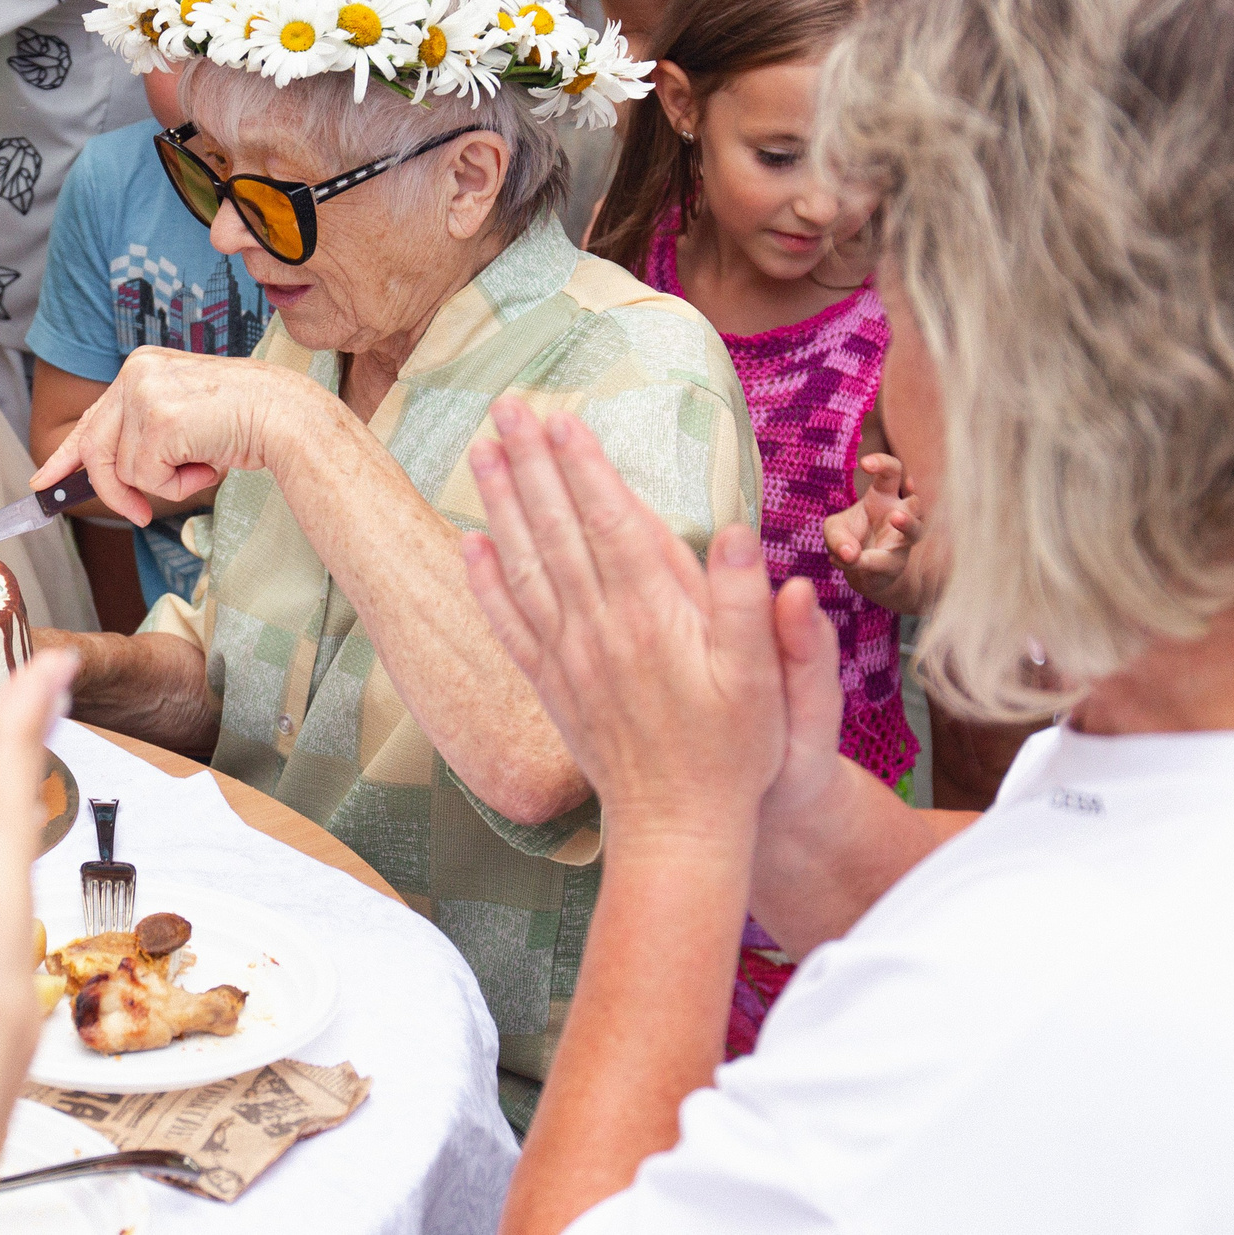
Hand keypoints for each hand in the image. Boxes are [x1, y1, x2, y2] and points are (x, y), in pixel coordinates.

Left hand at [29, 349, 302, 526]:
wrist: (287, 415)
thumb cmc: (244, 421)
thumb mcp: (183, 421)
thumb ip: (144, 438)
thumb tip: (109, 479)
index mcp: (141, 367)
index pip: (93, 418)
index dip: (66, 456)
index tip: (42, 481)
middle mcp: (135, 373)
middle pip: (96, 449)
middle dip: (113, 490)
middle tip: (136, 515)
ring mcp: (145, 394)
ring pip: (124, 469)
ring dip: (163, 484)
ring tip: (202, 464)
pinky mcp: (158, 420)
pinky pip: (147, 477)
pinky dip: (177, 485)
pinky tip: (207, 465)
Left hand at [459, 398, 803, 848]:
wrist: (678, 828)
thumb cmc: (734, 753)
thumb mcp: (763, 681)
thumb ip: (749, 607)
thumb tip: (739, 532)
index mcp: (654, 617)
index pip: (611, 523)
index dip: (586, 467)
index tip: (562, 416)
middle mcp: (600, 628)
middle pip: (557, 530)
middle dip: (532, 462)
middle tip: (506, 406)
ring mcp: (567, 655)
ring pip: (524, 565)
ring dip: (501, 503)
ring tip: (481, 451)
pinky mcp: (550, 683)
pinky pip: (508, 623)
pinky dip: (485, 580)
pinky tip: (470, 543)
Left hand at [823, 454, 929, 613]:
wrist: (858, 571)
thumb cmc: (849, 538)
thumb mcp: (834, 530)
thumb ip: (837, 536)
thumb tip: (849, 553)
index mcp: (884, 495)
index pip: (892, 472)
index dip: (883, 464)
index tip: (865, 463)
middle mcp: (900, 514)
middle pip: (916, 499)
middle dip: (915, 489)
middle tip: (907, 480)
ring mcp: (902, 540)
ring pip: (916, 529)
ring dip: (908, 523)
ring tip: (897, 517)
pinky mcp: (896, 563)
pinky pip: (884, 560)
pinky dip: (864, 561)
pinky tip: (846, 560)